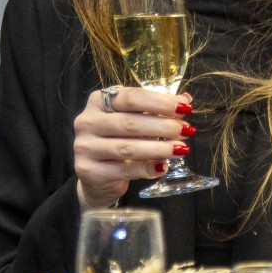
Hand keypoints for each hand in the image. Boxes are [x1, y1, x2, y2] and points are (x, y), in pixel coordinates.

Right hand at [73, 85, 190, 207]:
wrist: (96, 175)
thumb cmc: (117, 140)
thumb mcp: (134, 120)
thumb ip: (156, 110)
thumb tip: (185, 99)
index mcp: (98, 101)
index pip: (131, 97)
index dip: (160, 102)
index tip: (184, 108)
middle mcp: (87, 121)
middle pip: (130, 122)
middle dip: (163, 126)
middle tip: (186, 130)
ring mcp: (85, 147)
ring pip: (128, 148)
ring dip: (159, 148)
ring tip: (181, 149)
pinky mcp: (88, 170)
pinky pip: (124, 170)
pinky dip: (147, 168)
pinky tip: (163, 167)